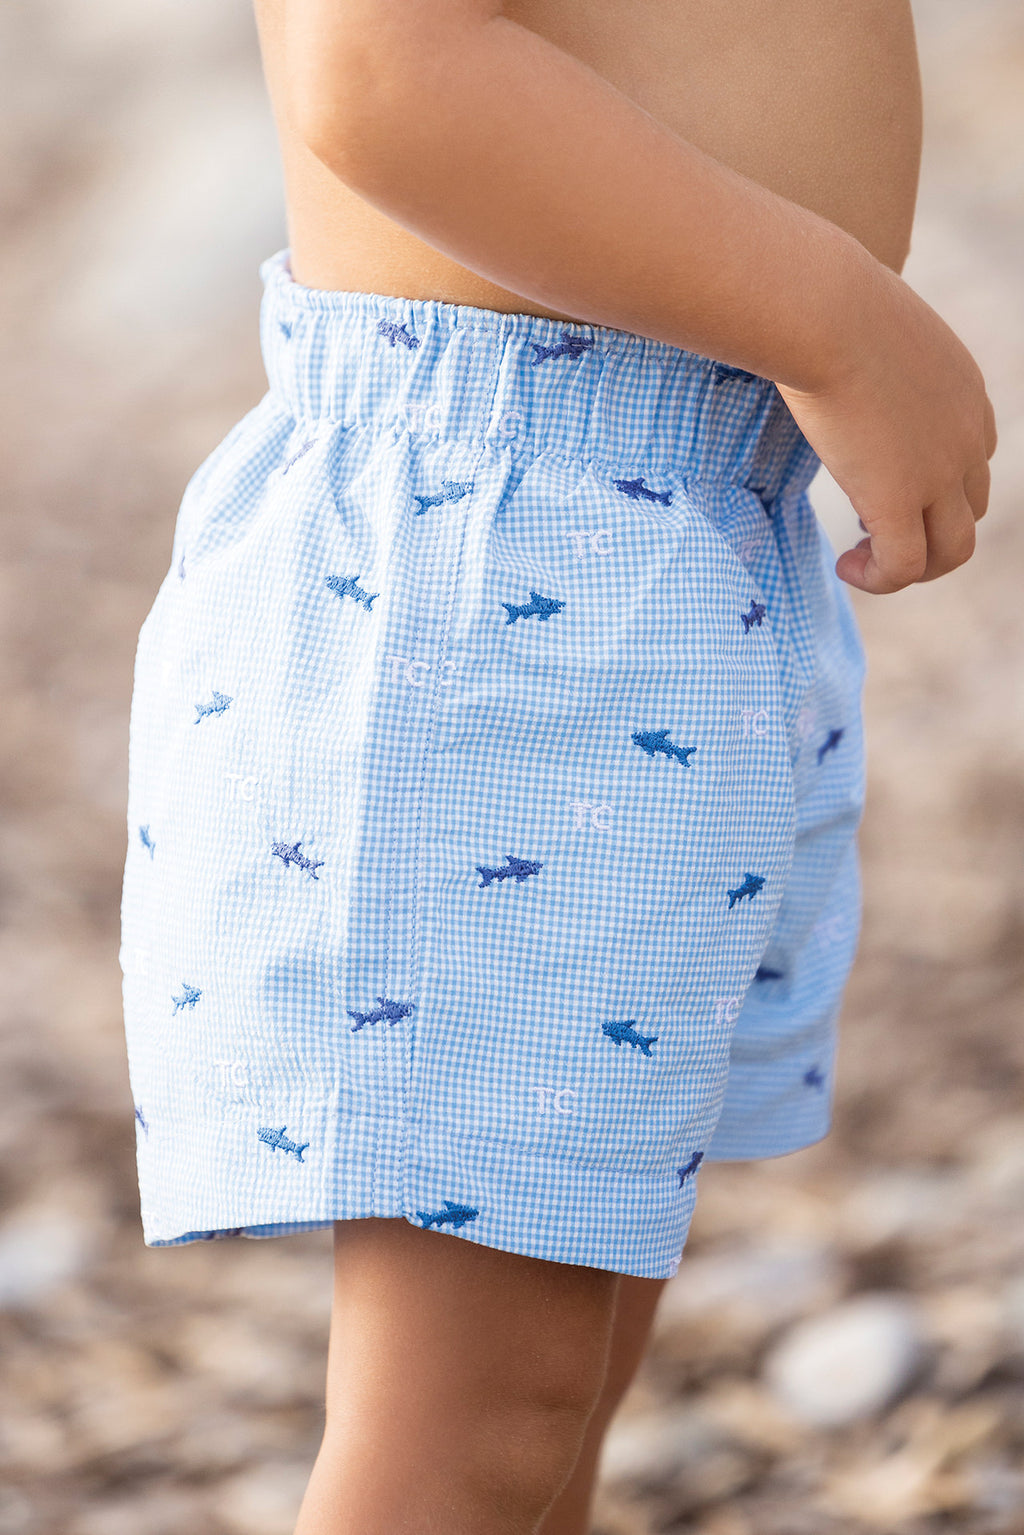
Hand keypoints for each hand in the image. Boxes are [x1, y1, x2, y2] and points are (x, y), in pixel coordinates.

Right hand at [776, 267, 996, 593]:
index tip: (876, 484)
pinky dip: (879, 579)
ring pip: (951, 550)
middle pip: (970, 511)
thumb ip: (854, 343)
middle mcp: (965, 436)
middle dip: (924, 530)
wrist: (825, 310)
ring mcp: (939, 472)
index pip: (973, 457)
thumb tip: (804, 331)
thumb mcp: (860, 321)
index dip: (932, 485)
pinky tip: (845, 565)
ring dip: (909, 564)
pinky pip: (905, 567)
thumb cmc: (823, 301)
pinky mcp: (900, 501)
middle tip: (868, 529)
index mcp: (963, 391)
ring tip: (861, 559)